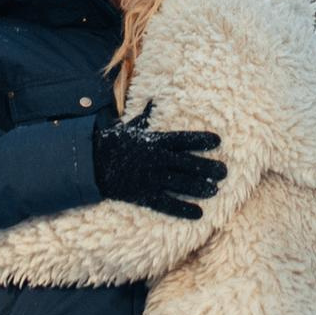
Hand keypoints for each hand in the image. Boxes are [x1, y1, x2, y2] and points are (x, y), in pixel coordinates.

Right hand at [91, 99, 225, 219]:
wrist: (90, 162)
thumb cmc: (114, 143)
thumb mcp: (131, 127)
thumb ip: (146, 117)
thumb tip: (153, 101)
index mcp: (155, 141)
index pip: (184, 139)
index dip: (201, 140)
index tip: (218, 141)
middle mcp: (155, 158)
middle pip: (188, 163)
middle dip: (208, 167)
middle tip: (224, 171)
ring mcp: (149, 177)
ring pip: (181, 183)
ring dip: (200, 187)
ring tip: (215, 190)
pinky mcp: (142, 194)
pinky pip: (166, 203)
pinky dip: (183, 209)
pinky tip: (199, 213)